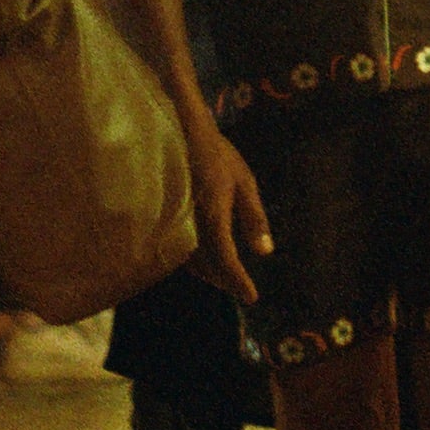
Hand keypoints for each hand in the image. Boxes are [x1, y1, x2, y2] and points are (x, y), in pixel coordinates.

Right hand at [184, 116, 271, 305]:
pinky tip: (205, 255)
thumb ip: (254, 218)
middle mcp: (190, 223)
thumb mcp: (244, 182)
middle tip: (241, 289)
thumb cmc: (217, 155)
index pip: (225, 260)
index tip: (252, 298)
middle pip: (207, 266)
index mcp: (213, 215)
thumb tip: (265, 253)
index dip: (238, 281)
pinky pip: (179, 248)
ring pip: (190, 260)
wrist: (179, 131)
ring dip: (209, 272)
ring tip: (225, 276)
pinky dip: (194, 258)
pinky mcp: (164, 217)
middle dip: (225, 280)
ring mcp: (174, 221)